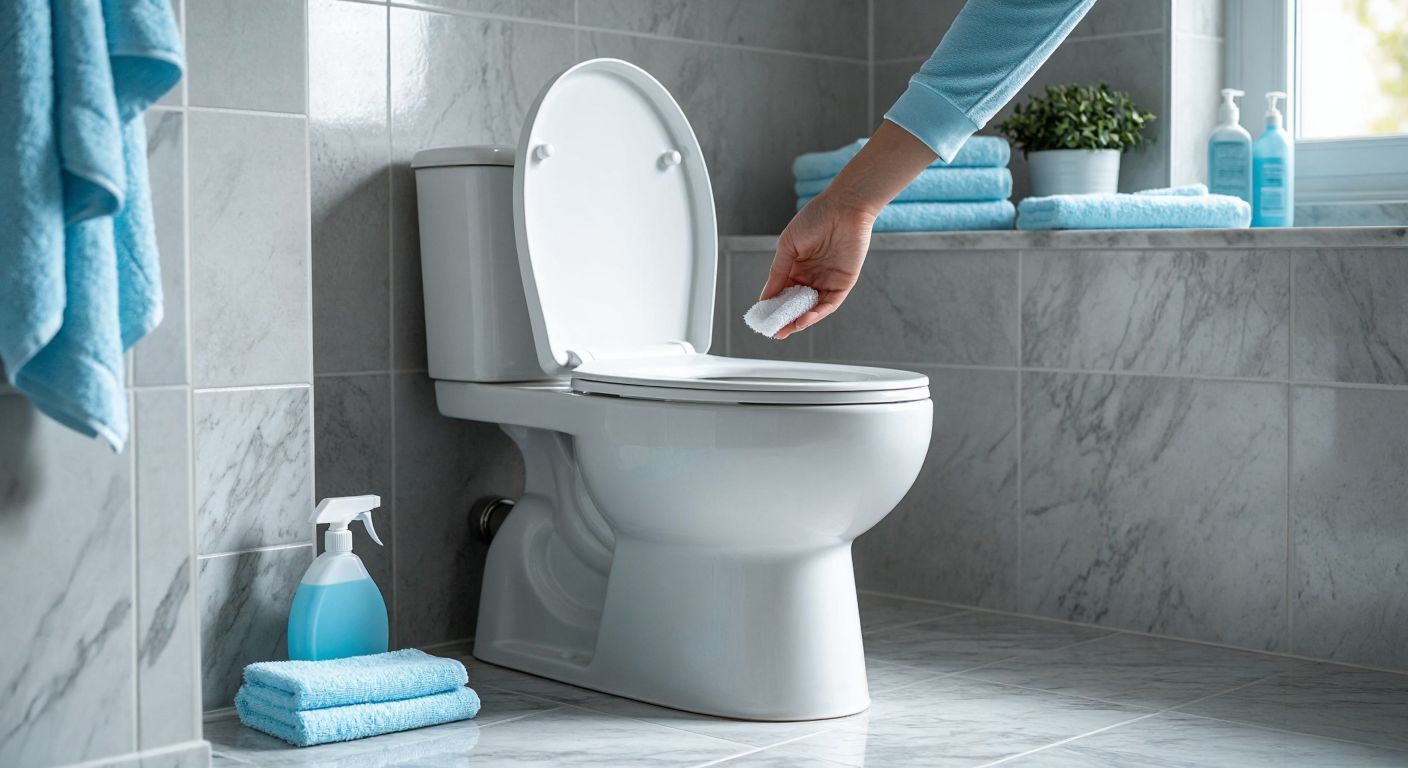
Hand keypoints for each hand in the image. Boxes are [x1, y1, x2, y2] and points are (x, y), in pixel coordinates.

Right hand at [757, 120, 937, 338]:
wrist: (845, 207)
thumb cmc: (815, 218)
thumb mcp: (787, 246)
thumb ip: (777, 273)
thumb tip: (765, 297)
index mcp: (796, 267)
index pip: (783, 292)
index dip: (773, 306)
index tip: (763, 318)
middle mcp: (812, 276)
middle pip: (797, 304)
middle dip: (786, 319)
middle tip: (774, 331)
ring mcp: (827, 280)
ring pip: (812, 307)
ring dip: (800, 320)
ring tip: (787, 329)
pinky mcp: (843, 283)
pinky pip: (829, 303)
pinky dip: (816, 313)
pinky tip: (803, 320)